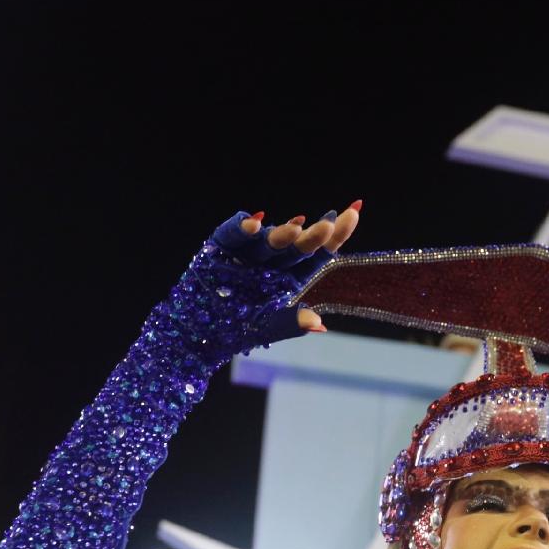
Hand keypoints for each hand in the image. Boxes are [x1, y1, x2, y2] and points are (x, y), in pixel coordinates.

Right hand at [199, 202, 362, 346]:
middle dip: (313, 235)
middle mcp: (273, 260)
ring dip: (281, 233)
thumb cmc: (234, 330)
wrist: (195, 334)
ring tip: (295, 227)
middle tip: (327, 225)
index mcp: (290, 277)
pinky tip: (254, 223)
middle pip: (298, 244)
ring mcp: (248, 251)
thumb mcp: (264, 328)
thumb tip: (319, 324)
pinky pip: (232, 233)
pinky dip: (241, 228)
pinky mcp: (221, 245)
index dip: (335, 236)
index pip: (318, 254)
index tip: (353, 214)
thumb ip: (289, 324)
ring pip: (269, 239)